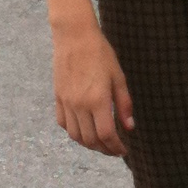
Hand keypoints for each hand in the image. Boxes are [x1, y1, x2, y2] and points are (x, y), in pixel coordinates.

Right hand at [53, 18, 134, 156]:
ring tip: (100, 143)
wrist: (74, 36)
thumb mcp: (118, 78)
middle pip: (90, 140)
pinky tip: (84, 129)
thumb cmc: (100, 54)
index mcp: (98, 100)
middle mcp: (79, 105)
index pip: (106, 135)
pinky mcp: (58, 97)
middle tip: (114, 149)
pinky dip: (74, 132)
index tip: (123, 150)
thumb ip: (124, 104)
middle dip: (104, 149)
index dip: (116, 147)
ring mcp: (66, 102)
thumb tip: (129, 127)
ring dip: (89, 144)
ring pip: (75, 135)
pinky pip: (63, 123)